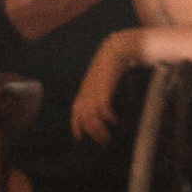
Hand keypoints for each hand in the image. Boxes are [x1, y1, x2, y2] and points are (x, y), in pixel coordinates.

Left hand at [70, 28, 139, 142]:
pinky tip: (113, 121)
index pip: (75, 111)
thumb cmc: (112, 65)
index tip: (80, 138)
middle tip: (102, 142)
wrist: (116, 49)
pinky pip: (102, 107)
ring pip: (90, 116)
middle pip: (83, 117)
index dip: (76, 125)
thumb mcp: (103, 80)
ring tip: (107, 137)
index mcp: (85, 90)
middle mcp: (86, 92)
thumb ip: (102, 92)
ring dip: (98, 129)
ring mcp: (94, 90)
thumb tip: (106, 108)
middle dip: (91, 132)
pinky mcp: (104, 88)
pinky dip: (107, 116)